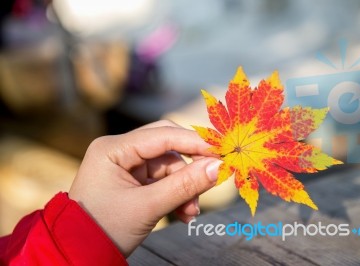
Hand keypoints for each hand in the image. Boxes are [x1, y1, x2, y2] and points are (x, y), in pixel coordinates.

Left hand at [69, 120, 220, 256]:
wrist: (80, 255)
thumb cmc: (105, 229)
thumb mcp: (147, 207)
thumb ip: (185, 185)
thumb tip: (219, 167)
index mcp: (112, 148)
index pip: (162, 135)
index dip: (195, 142)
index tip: (221, 152)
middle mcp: (119, 151)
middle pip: (167, 147)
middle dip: (189, 168)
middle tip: (211, 180)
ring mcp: (126, 165)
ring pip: (169, 167)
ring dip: (184, 188)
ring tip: (190, 213)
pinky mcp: (133, 180)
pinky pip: (163, 180)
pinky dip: (176, 195)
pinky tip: (183, 213)